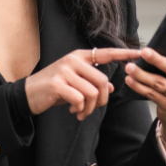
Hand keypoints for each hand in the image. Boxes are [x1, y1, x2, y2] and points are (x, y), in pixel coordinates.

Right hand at [25, 48, 141, 120]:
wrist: (27, 94)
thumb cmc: (53, 88)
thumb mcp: (74, 83)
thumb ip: (91, 82)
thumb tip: (110, 87)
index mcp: (79, 57)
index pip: (104, 53)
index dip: (122, 54)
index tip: (138, 53)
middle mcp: (72, 60)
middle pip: (101, 81)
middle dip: (101, 100)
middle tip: (92, 109)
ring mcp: (64, 71)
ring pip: (91, 92)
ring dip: (89, 108)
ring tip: (80, 112)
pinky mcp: (57, 84)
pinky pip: (79, 99)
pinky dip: (78, 109)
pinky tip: (71, 111)